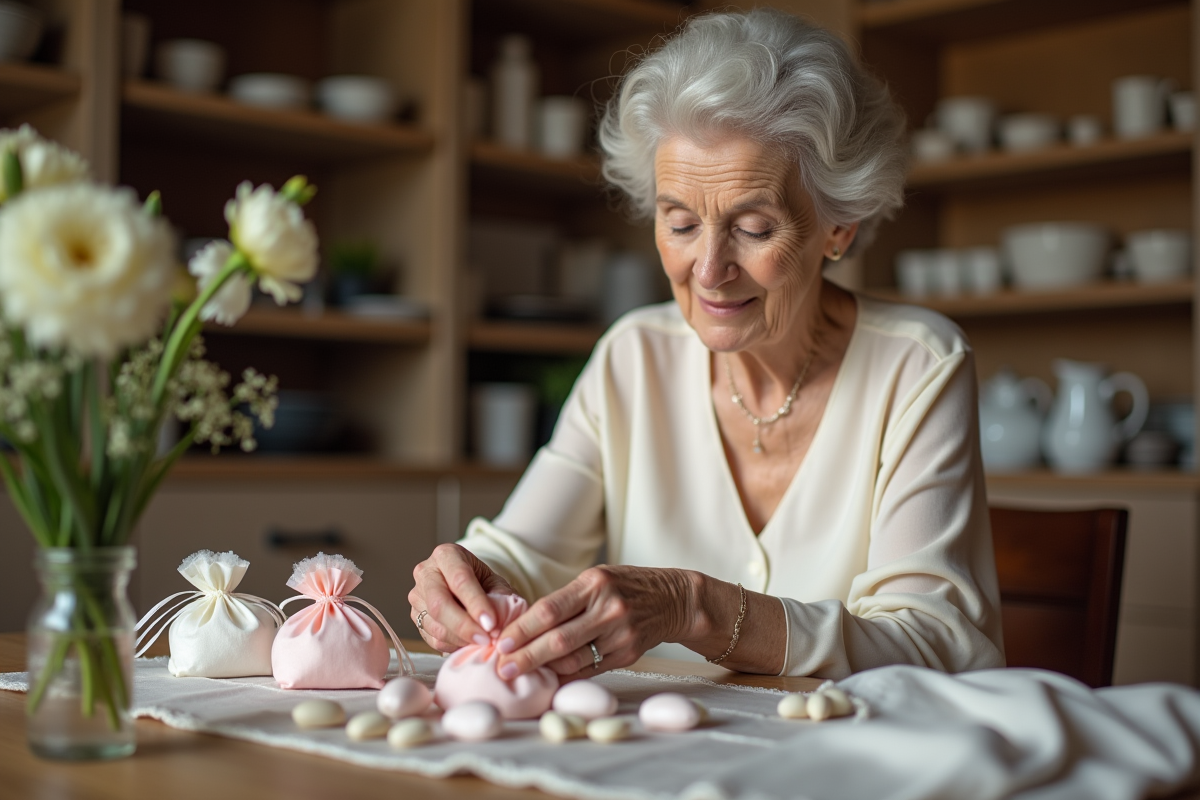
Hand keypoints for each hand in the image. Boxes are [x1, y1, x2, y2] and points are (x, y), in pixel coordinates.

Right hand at [408, 543, 515, 652]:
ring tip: (484, 643)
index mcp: (446, 555)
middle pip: (439, 604)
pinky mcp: (415, 617)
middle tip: (486, 639)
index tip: (491, 623)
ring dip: (461, 639)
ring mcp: (417, 596)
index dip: (476, 603)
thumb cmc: (481, 581)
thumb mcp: (495, 581)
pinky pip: (433, 639)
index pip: (460, 579)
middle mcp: (426, 573)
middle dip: (464, 626)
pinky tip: (470, 643)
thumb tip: (502, 622)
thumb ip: (502, 597)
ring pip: (435, 625)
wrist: (464, 585)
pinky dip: (454, 646)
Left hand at [493, 565, 697, 681]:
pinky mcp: (628, 655)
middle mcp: (608, 608)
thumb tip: (524, 628)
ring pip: (573, 659)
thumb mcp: (596, 580)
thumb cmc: (624, 586)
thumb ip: (565, 601)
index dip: (523, 629)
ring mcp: (620, 634)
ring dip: (543, 669)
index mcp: (595, 584)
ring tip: (519, 674)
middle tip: (502, 668)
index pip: (550, 609)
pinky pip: (589, 670)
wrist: (672, 600)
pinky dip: (566, 676)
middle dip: (527, 657)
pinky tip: (548, 679)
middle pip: (559, 639)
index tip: (502, 642)